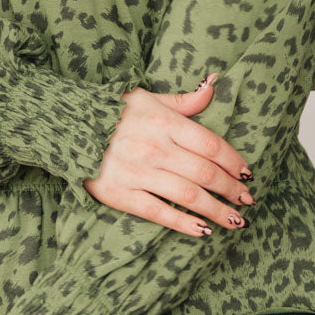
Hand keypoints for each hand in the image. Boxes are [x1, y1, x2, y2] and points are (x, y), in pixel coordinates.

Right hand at [83, 74, 255, 237]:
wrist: (66, 127)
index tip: (248, 174)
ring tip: (235, 220)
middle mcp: (153, 147)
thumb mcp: (147, 98)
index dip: (233, 162)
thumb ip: (183, 100)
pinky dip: (184, 223)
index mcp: (163, 122)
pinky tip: (203, 230)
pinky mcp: (120, 194)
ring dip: (216, 210)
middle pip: (204, 173)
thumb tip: (214, 84)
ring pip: (187, 195)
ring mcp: (137, 172)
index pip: (210, 144)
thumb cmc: (112, 112)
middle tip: (247, 201)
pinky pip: (159, 212)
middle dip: (230, 189)